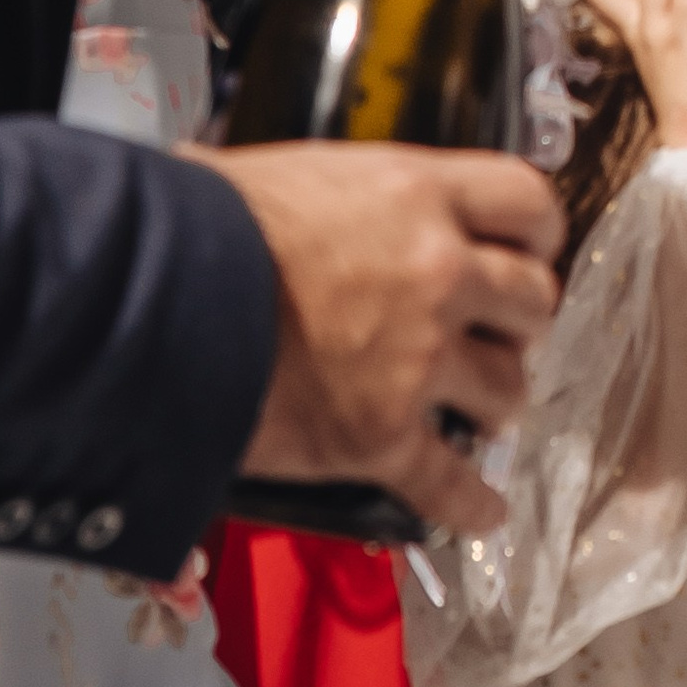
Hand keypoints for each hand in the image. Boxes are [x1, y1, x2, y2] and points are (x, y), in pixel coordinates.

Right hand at [215, 145, 563, 536]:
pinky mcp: (380, 438)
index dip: (536, 231)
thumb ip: (339, 193)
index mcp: (419, 194)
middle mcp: (438, 274)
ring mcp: (417, 361)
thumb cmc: (202, 226)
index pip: (528, 201)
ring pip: (508, 389)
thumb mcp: (289, 175)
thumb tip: (304, 191)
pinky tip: (483, 511)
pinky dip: (469, 503)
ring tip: (486, 406)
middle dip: (521, 320)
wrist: (150, 306)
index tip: (529, 249)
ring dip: (499, 399)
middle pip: (533, 300)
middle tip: (503, 331)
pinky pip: (449, 483)